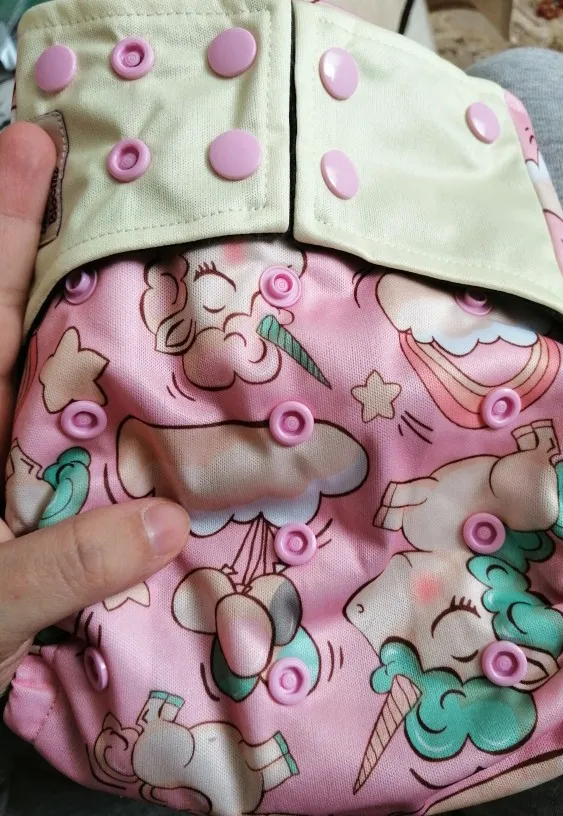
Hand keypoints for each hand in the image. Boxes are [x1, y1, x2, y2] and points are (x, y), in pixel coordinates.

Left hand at [0, 123, 189, 692]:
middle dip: (33, 236)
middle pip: (9, 315)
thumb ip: (64, 565)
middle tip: (71, 160)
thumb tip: (168, 521)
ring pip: (41, 367)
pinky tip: (142, 380)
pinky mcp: (27, 497)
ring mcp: (7, 459)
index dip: (10, 229)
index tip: (32, 148)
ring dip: (76, 309)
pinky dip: (105, 401)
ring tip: (124, 246)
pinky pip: (71, 433)